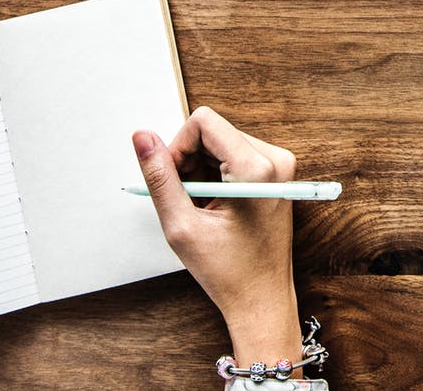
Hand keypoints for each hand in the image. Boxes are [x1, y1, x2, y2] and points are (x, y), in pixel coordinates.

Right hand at [133, 107, 302, 365]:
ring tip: (202, 208)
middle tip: (186, 201)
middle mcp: (275, 159)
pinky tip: (215, 206)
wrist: (262, 299)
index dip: (177, 147)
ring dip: (201, 170)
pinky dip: (216, 175)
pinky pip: (234, 154)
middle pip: (213, 131)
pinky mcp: (277, 172)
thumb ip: (159, 177)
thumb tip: (142, 137)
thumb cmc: (228, 272)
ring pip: (221, 142)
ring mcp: (280, 164)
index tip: (172, 182)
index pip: (203, 122)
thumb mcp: (181, 225)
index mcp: (256, 168)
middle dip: (189, 161)